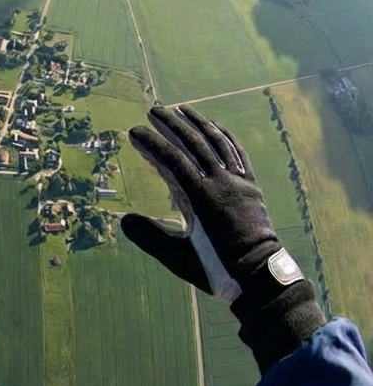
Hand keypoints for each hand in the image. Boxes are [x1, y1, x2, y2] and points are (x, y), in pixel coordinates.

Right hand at [121, 105, 323, 372]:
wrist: (261, 277)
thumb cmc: (217, 269)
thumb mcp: (177, 257)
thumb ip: (150, 237)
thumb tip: (124, 220)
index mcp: (200, 198)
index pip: (172, 161)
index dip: (152, 144)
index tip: (135, 132)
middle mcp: (220, 183)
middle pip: (194, 145)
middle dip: (172, 125)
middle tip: (153, 110)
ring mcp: (238, 183)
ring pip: (217, 144)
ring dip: (198, 123)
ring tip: (181, 109)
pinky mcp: (250, 186)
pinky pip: (238, 153)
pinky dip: (225, 137)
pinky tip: (216, 127)